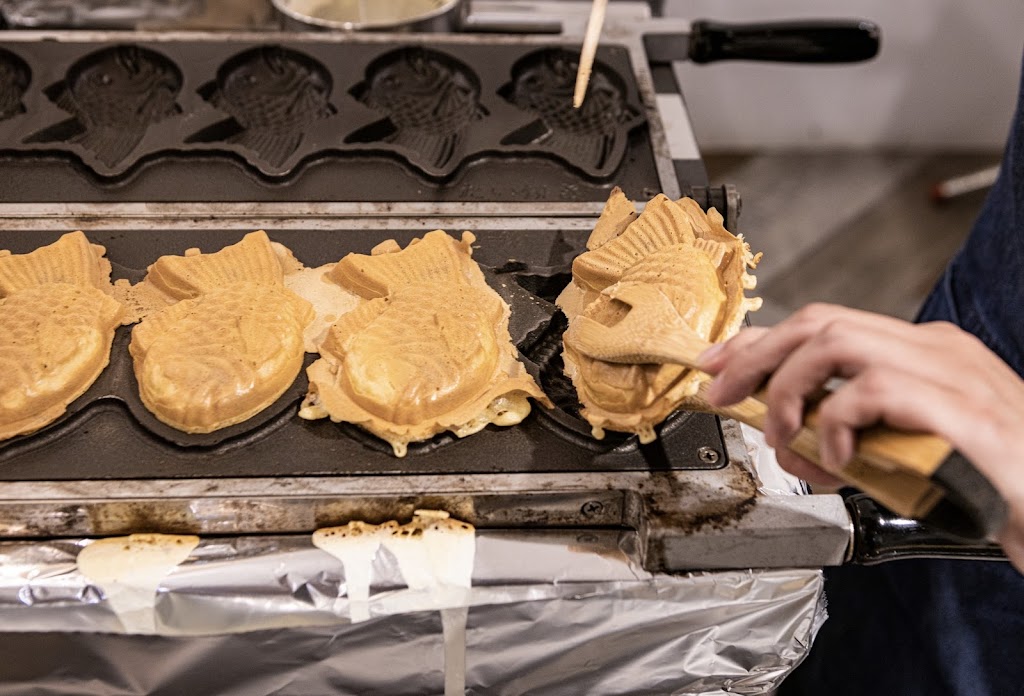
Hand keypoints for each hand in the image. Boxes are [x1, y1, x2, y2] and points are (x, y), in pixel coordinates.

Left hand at [697, 303, 1023, 571]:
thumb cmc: (988, 483)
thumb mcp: (901, 451)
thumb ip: (851, 435)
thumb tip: (789, 436)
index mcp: (921, 353)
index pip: (824, 324)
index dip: (762, 341)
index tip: (719, 364)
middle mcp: (933, 350)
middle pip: (820, 322)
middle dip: (756, 355)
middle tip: (722, 392)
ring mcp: (950, 373)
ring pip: (837, 342)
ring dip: (789, 388)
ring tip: (783, 434)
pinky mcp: (961, 408)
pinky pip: (874, 391)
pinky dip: (838, 422)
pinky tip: (839, 458)